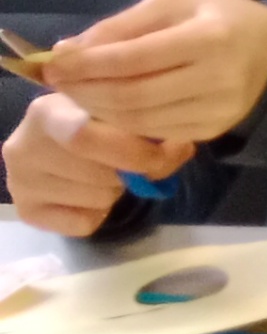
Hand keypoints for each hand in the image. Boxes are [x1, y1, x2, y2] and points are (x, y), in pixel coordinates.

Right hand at [4, 93, 192, 235]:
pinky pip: (84, 223)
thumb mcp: (116, 111)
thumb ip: (146, 124)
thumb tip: (179, 147)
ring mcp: (19, 182)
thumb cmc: (94, 121)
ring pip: (96, 199)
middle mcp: (23, 147)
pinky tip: (88, 194)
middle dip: (132, 170)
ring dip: (116, 190)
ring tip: (104, 173)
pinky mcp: (26, 213)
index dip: (132, 149)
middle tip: (134, 161)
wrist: (55, 142)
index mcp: (47, 111)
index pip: (83, 136)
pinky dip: (99, 213)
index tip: (166, 150)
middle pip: (100, 172)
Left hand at [43, 0, 266, 145]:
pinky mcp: (211, 131)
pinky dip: (120, 123)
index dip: (87, 64)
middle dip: (84, 91)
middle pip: (132, 96)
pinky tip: (107, 108)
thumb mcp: (174, 5)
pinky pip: (153, 133)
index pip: (135, 58)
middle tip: (56, 82)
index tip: (53, 63)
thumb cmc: (219, 20)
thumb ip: (121, 26)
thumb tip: (67, 51)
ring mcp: (217, 110)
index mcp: (211, 37)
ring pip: (138, 121)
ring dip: (96, 110)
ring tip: (76, 94)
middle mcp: (218, 78)